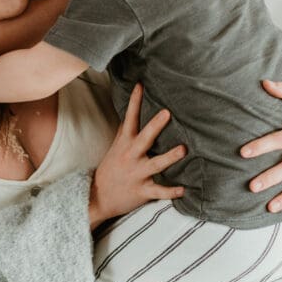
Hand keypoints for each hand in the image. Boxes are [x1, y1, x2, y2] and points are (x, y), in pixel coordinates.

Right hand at [89, 83, 185, 227]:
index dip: (135, 102)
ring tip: (183, 150)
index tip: (141, 85)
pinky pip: (158, 191)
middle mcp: (131, 156)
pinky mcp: (142, 190)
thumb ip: (127, 129)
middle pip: (144, 138)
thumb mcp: (117, 146)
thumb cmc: (111, 168)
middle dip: (155, 126)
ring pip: (155, 164)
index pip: (130, 118)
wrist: (98, 196)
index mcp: (125, 143)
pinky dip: (171, 191)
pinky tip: (183, 190)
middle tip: (167, 113)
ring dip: (169, 157)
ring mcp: (137, 173)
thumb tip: (134, 108)